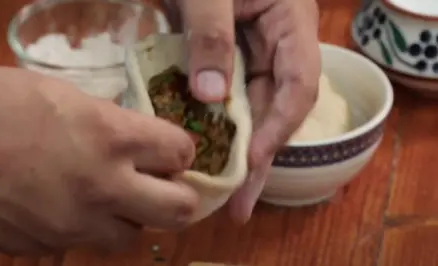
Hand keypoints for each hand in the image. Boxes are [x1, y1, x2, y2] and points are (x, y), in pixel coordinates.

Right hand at [0, 67, 197, 253]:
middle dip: (179, 196)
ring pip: (133, 237)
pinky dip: (90, 228)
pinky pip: (86, 244)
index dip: (180, 150)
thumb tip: (137, 140)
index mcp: (112, 136)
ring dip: (131, 217)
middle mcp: (104, 186)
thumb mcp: (66, 96)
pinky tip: (70, 207)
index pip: (182, 151)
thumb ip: (112, 121)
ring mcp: (76, 224)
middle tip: (163, 183)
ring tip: (111, 197)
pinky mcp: (47, 246)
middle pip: (180, 209)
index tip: (169, 149)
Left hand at [164, 0, 320, 222]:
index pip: (297, 87)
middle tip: (239, 205)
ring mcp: (249, 57)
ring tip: (220, 193)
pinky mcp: (223, 62)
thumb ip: (210, 35)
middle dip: (256, 159)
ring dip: (234, 151)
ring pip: (248, 111)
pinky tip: (199, 154)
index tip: (252, 162)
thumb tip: (208, 97)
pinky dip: (211, 127)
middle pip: (273, 111)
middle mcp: (276, 49)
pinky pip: (222, 100)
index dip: (278, 128)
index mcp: (290, 26)